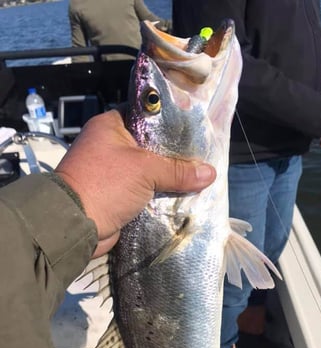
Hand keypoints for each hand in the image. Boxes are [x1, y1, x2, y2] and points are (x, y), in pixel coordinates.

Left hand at [55, 109, 215, 256]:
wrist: (76, 225)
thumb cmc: (106, 183)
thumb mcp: (145, 170)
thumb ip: (178, 171)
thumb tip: (210, 173)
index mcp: (111, 126)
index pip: (146, 116)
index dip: (170, 122)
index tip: (195, 130)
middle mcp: (110, 146)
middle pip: (151, 146)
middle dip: (175, 155)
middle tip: (202, 156)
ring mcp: (113, 172)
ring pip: (149, 171)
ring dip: (169, 178)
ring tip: (198, 177)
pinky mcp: (117, 195)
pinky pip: (144, 191)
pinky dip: (160, 194)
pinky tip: (183, 196)